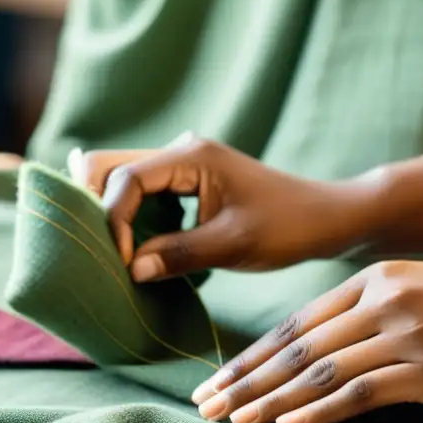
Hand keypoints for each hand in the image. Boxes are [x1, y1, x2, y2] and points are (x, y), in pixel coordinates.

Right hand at [76, 135, 371, 280]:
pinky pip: (145, 195)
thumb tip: (129, 270)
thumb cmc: (288, 228)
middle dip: (97, 207)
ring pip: (125, 181)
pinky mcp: (189, 184)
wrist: (325, 220)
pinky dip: (134, 219)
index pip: (125, 179)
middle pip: (110, 167)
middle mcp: (182, 152)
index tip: (122, 262)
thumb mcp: (232, 246)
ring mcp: (184, 166)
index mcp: (191, 156)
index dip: (113, 220)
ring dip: (115, 214)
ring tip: (115, 254)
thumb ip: (179, 255)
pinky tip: (140, 250)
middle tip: (98, 251)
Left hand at [192, 260, 422, 422]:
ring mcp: (404, 336)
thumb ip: (368, 308)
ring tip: (235, 421)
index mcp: (373, 279)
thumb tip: (318, 345)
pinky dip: (319, 410)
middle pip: (297, 347)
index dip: (252, 354)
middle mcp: (381, 303)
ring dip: (272, 400)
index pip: (296, 322)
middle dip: (247, 379)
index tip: (218, 379)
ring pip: (320, 371)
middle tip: (206, 405)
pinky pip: (361, 392)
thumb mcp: (416, 287)